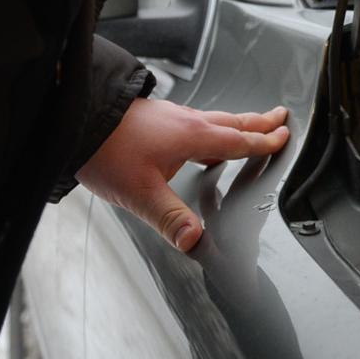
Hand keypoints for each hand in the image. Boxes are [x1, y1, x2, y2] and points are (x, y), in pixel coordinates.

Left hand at [76, 98, 290, 251]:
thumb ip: (172, 219)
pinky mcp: (155, 117)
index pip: (238, 141)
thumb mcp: (141, 194)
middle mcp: (186, 122)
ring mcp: (170, 116)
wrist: (76, 119)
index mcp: (192, 137)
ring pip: (214, 118)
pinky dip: (211, 124)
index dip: (263, 142)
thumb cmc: (107, 151)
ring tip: (248, 125)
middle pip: (232, 122)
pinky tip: (199, 134)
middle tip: (279, 117)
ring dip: (237, 122)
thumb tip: (196, 241)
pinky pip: (195, 119)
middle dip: (258, 122)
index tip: (283, 136)